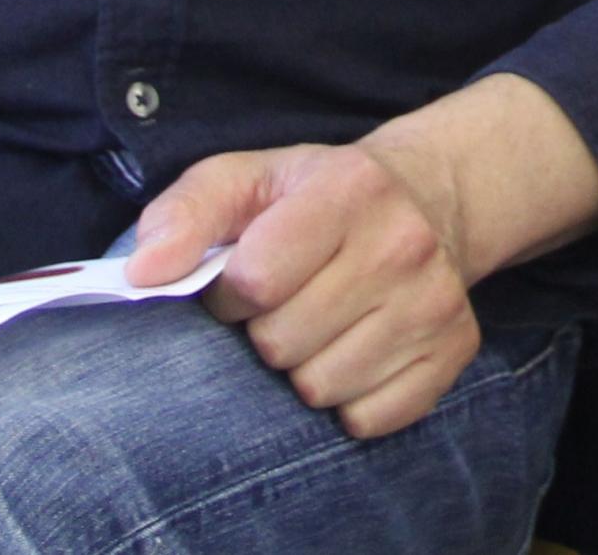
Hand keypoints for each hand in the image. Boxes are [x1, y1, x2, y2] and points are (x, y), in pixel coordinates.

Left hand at [133, 138, 482, 440]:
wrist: (427, 197)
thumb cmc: (314, 194)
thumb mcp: (245, 179)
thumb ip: (184, 215)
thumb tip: (142, 274)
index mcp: (350, 189)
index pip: (256, 280)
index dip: (231, 292)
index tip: (242, 280)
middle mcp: (404, 244)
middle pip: (283, 344)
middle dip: (265, 331)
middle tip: (285, 303)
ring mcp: (435, 302)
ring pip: (322, 388)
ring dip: (304, 369)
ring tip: (318, 326)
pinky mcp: (455, 351)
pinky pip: (370, 418)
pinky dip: (349, 400)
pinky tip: (354, 350)